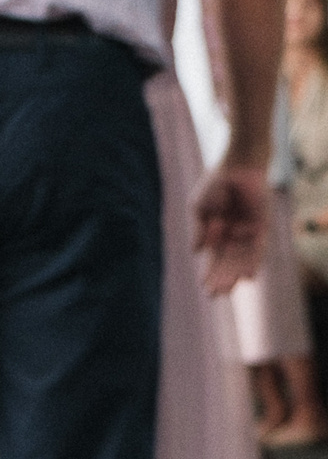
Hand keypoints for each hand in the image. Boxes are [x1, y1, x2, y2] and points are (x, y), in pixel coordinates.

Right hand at [192, 159, 269, 294]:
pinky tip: (250, 275)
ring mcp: (249, 230)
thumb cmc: (216, 183)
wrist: (239, 164)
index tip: (206, 289)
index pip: (215, 259)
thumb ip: (199, 230)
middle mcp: (234, 235)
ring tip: (231, 288)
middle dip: (223, 279)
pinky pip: (259, 246)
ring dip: (238, 274)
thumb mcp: (199, 208)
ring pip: (244, 258)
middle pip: (229, 263)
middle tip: (217, 295)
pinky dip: (255, 261)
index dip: (211, 274)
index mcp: (217, 234)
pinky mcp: (262, 224)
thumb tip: (196, 252)